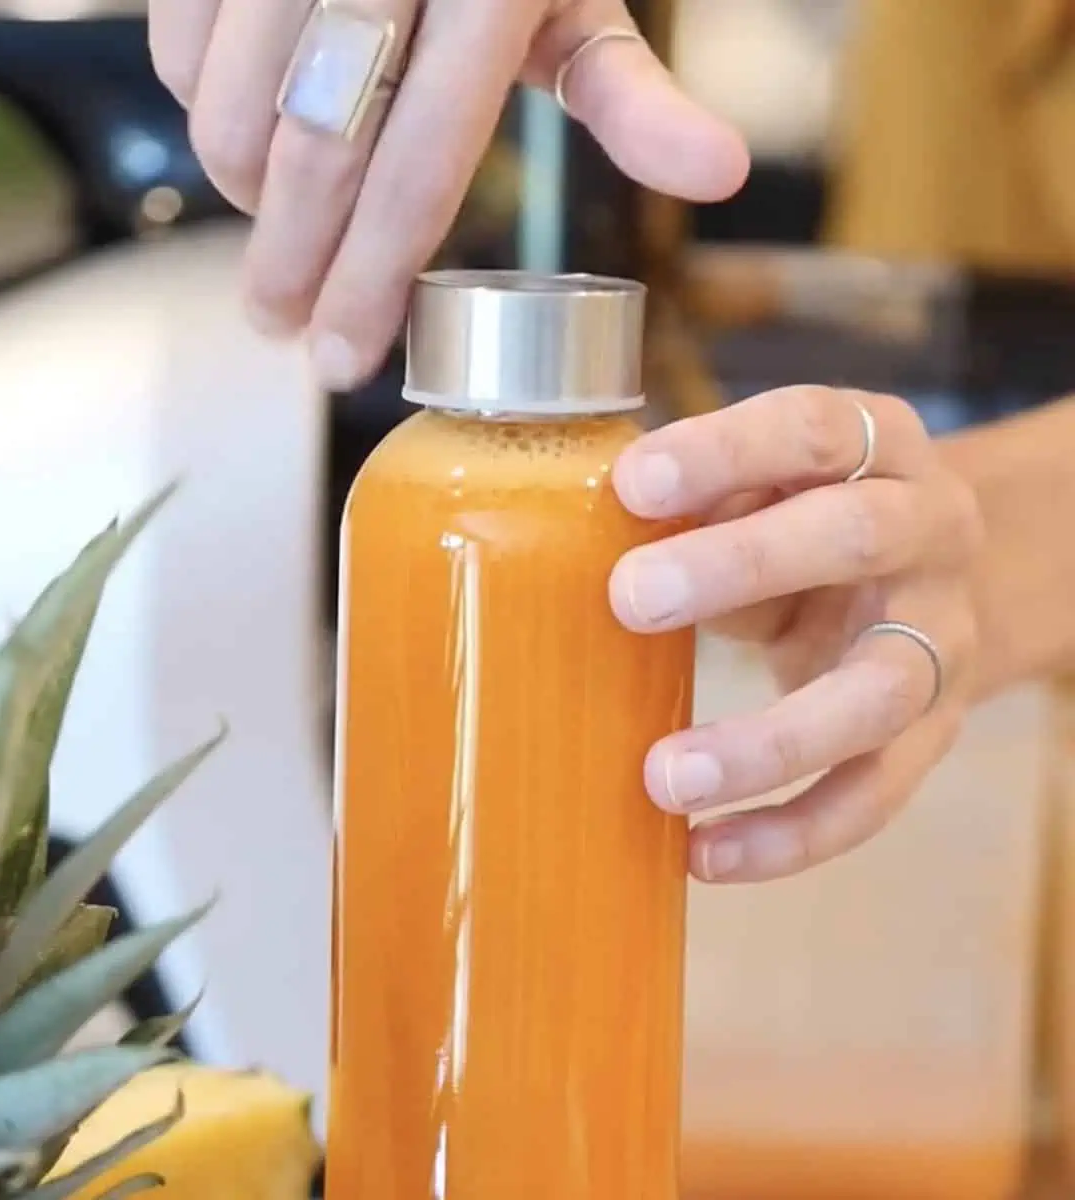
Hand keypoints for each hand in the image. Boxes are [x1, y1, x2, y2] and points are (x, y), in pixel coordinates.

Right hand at [148, 0, 747, 388]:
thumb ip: (631, 91)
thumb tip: (718, 172)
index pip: (416, 175)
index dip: (372, 285)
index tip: (345, 362)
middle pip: (315, 161)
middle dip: (289, 270)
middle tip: (280, 332)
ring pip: (230, 111)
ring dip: (244, 197)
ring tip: (275, 229)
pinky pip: (177, 51)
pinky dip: (203, 110)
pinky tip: (248, 130)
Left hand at [609, 387, 983, 882]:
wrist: (916, 582)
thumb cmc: (799, 523)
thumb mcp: (758, 492)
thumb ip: (693, 506)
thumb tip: (562, 544)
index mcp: (878, 447)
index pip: (812, 428)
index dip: (725, 453)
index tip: (631, 486)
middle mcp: (930, 533)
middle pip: (853, 538)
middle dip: (740, 566)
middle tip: (631, 599)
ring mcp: (941, 640)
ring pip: (876, 694)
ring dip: (767, 741)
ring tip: (663, 777)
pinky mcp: (935, 733)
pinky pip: (874, 795)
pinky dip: (789, 834)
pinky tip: (705, 854)